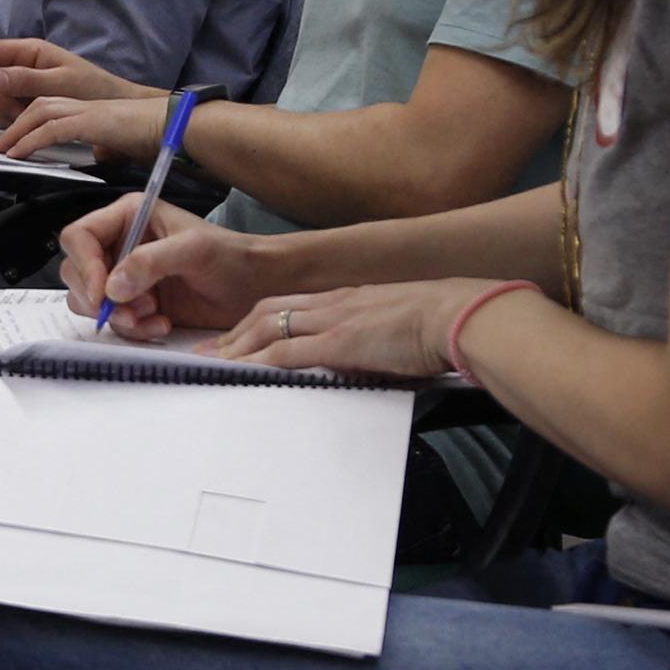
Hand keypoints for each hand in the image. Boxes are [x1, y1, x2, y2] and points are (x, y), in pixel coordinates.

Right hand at [0, 38, 149, 122]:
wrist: (114, 106)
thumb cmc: (94, 89)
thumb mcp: (62, 83)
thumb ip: (28, 79)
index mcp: (30, 51)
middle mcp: (23, 65)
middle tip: (19, 111)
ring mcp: (23, 84)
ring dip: (8, 112)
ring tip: (34, 115)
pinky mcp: (26, 100)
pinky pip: (7, 111)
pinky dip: (15, 119)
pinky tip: (34, 121)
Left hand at [0, 92, 165, 164]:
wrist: (173, 126)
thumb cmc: (153, 134)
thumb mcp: (121, 141)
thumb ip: (105, 144)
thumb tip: (101, 155)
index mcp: (89, 108)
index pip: (49, 107)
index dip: (28, 122)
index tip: (12, 140)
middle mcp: (84, 103)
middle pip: (38, 105)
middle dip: (14, 123)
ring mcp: (87, 109)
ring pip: (40, 113)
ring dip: (17, 132)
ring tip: (2, 150)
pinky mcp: (91, 121)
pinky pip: (53, 129)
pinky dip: (31, 141)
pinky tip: (19, 153)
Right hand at [55, 194, 270, 337]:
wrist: (254, 288)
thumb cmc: (231, 257)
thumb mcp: (193, 250)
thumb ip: (150, 262)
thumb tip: (112, 286)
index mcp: (127, 217)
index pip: (79, 236)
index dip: (84, 265)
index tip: (102, 292)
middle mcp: (120, 245)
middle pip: (76, 271)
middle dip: (97, 297)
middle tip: (128, 310)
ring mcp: (125, 277)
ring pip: (89, 300)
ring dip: (116, 316)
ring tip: (150, 315)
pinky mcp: (134, 304)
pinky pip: (113, 321)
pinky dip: (133, 328)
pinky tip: (161, 324)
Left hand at [210, 279, 504, 380]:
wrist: (460, 316)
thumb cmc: (441, 326)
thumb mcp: (396, 328)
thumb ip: (372, 341)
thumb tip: (364, 362)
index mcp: (347, 299)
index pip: (289, 306)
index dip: (256, 321)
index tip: (236, 336)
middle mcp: (333, 303)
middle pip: (267, 311)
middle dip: (234, 332)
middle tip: (208, 350)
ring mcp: (334, 320)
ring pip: (268, 328)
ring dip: (236, 346)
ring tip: (212, 363)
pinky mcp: (339, 342)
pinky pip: (286, 351)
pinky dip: (258, 360)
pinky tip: (241, 370)